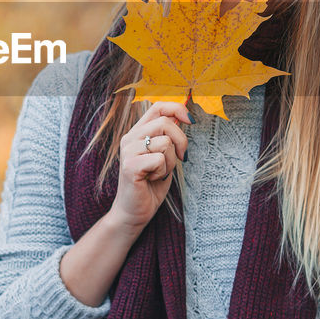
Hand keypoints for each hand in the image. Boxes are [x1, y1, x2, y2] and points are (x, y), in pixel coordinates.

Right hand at [108, 100, 191, 232]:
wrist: (134, 211)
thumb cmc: (151, 185)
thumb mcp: (164, 155)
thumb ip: (168, 136)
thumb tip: (184, 115)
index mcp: (137, 132)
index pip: (158, 106)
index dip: (178, 109)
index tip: (192, 120)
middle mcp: (130, 138)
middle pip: (165, 123)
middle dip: (181, 141)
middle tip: (182, 158)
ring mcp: (128, 151)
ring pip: (165, 143)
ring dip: (171, 162)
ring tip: (160, 172)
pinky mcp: (130, 166)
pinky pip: (160, 159)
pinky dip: (163, 171)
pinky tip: (152, 179)